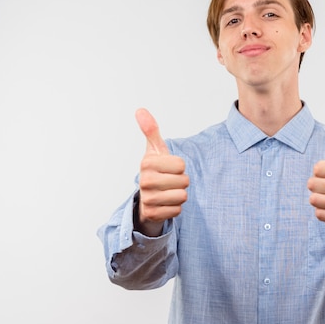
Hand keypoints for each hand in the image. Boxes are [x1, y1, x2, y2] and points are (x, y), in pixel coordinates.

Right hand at [135, 108, 188, 235]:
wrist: (147, 199)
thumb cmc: (155, 171)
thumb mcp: (155, 150)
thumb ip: (151, 130)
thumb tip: (140, 110)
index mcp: (146, 163)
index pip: (181, 165)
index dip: (179, 167)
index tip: (168, 169)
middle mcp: (144, 181)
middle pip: (184, 181)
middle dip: (181, 182)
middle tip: (169, 182)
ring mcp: (148, 199)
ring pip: (182, 196)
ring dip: (179, 195)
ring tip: (168, 192)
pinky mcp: (152, 214)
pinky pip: (178, 210)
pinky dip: (175, 208)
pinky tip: (165, 204)